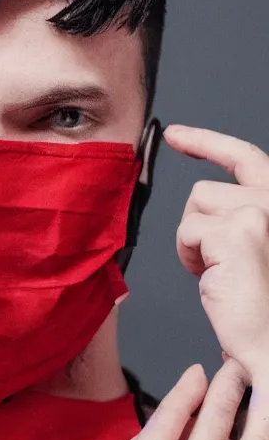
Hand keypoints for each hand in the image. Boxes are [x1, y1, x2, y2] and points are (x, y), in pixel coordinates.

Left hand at [168, 125, 268, 381]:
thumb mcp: (257, 246)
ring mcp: (260, 212)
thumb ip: (243, 218)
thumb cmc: (264, 304)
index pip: (247, 158)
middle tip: (179, 162)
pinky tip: (213, 277)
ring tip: (218, 270)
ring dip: (194, 241)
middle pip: (208, 188)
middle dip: (194, 202)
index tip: (179, 135)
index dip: (209, 143)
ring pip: (195, 209)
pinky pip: (188, 231)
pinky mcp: (237, 231)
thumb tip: (208, 199)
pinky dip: (190, 256)